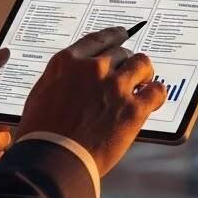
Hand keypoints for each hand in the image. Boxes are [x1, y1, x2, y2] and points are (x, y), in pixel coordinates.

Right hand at [16, 26, 167, 175]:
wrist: (52, 161)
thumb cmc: (41, 134)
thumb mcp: (41, 94)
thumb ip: (61, 78)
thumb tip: (72, 75)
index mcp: (68, 62)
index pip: (98, 39)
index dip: (114, 36)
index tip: (121, 35)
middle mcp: (93, 69)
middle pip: (121, 52)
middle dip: (125, 63)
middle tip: (127, 75)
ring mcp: (114, 87)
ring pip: (142, 64)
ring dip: (143, 73)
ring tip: (142, 84)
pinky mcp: (132, 109)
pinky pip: (156, 91)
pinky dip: (156, 94)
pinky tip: (152, 100)